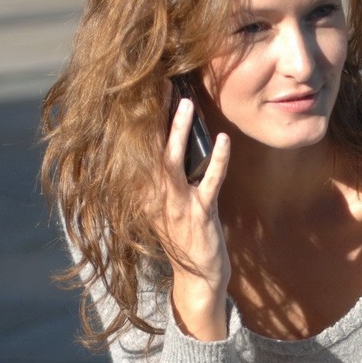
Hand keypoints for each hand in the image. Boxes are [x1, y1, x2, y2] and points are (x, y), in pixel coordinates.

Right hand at [145, 95, 231, 339]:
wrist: (197, 278)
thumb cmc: (184, 237)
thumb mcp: (165, 207)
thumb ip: (162, 178)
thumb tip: (164, 141)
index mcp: (143, 194)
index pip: (138, 149)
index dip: (139, 120)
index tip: (140, 90)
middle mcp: (154, 198)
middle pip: (150, 148)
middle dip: (153, 116)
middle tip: (159, 84)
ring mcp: (176, 206)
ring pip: (174, 161)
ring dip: (178, 131)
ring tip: (184, 102)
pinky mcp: (200, 215)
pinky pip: (210, 183)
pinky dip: (218, 160)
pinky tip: (224, 140)